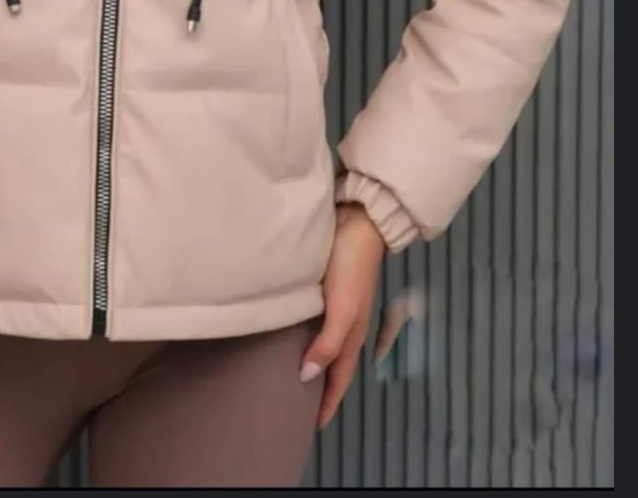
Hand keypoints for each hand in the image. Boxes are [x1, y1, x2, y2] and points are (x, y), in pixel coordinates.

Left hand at [300, 202, 385, 428]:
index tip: (312, 426)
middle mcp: (345, 323)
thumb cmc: (350, 267)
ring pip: (323, 343)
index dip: (327, 402)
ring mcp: (336, 305)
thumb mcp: (342, 309)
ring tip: (288, 375)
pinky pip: (314, 322)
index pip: (338, 377)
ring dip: (311, 361)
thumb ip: (327, 343)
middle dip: (319, 387)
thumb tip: (306, 378)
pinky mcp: (325, 287)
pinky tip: (289, 332)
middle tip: (297, 406)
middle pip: (331, 364)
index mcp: (352, 333)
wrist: (358, 221)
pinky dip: (305, 335)